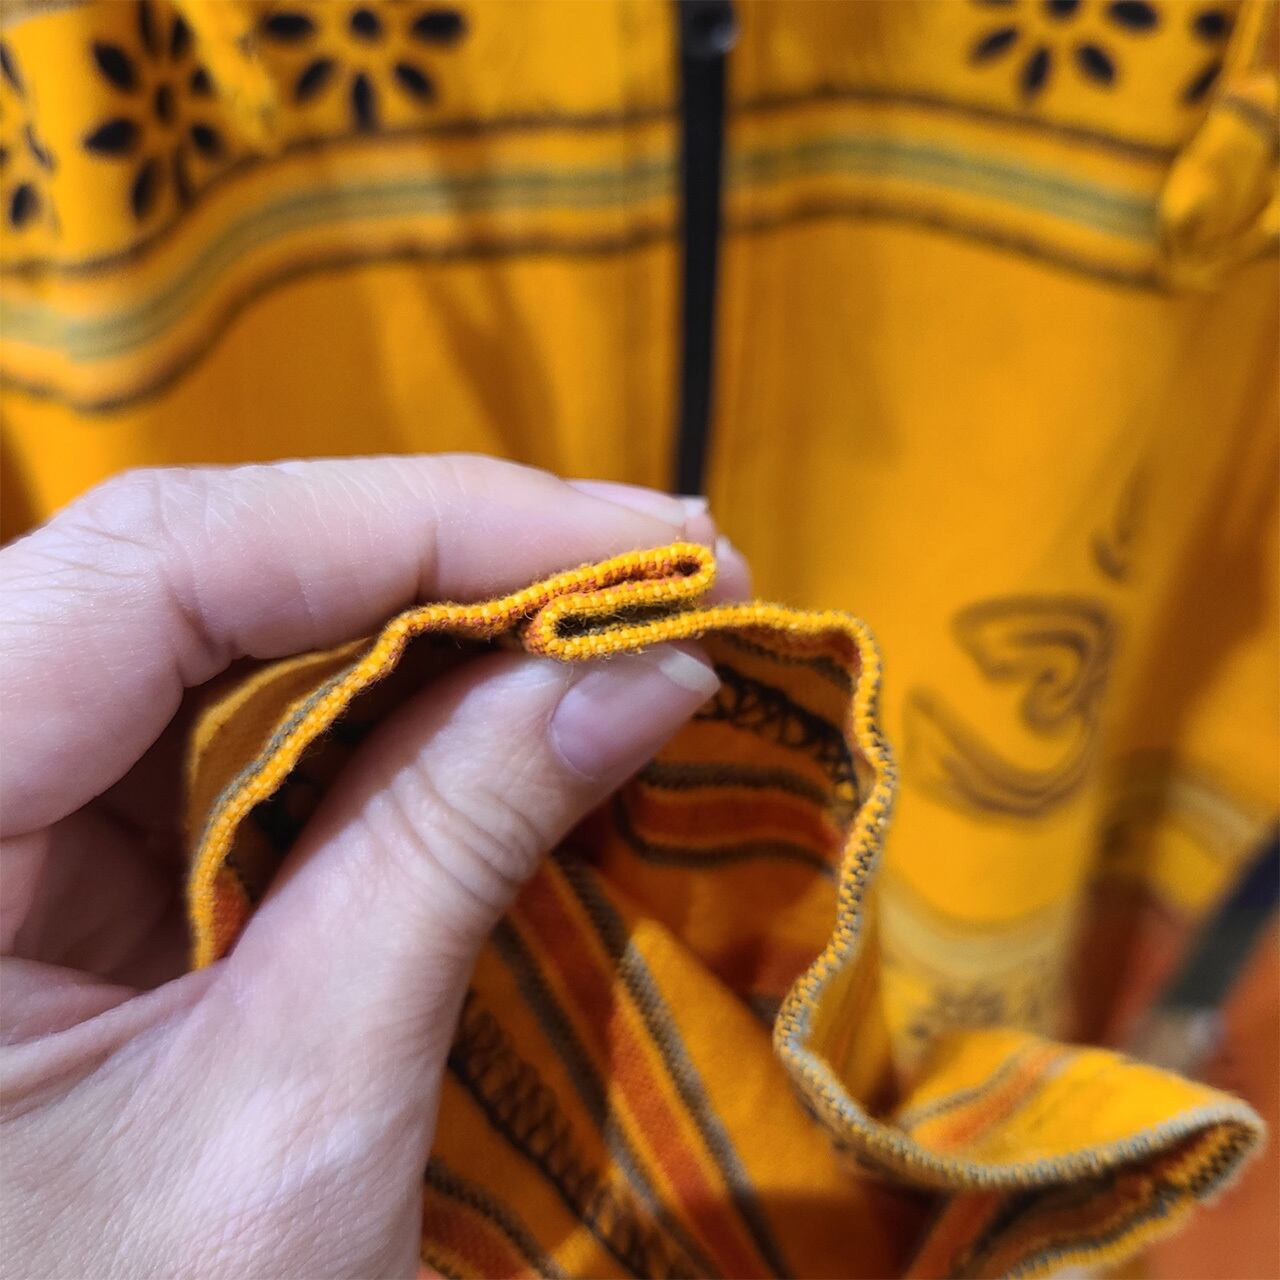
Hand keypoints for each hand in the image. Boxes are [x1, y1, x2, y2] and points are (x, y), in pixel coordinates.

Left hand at [0, 455, 747, 1277]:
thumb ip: (451, 848)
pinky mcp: (76, 842)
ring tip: (617, 619)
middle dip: (454, 554)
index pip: (162, 566)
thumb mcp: (292, 1112)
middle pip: (205, 570)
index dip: (420, 522)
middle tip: (662, 569)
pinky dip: (395, 700)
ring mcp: (2, 799)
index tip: (637, 545)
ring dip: (441, 615)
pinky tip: (514, 695)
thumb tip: (643, 671)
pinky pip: (243, 714)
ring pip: (237, 624)